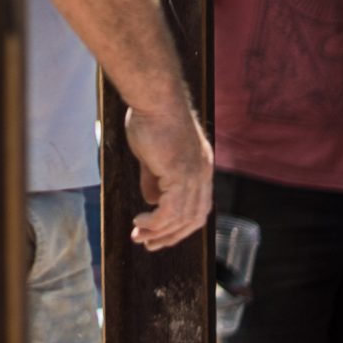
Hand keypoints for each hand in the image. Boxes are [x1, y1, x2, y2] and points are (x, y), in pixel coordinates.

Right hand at [123, 102, 212, 250]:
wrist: (156, 99)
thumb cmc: (151, 119)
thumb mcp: (152, 154)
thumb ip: (154, 178)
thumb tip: (152, 201)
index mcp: (200, 169)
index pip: (198, 207)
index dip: (180, 225)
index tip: (159, 234)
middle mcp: (202, 175)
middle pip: (194, 218)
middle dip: (171, 236)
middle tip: (148, 244)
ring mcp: (194, 175)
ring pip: (181, 218)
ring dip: (159, 232)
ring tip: (139, 236)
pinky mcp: (180, 174)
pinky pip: (170, 210)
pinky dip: (156, 222)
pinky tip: (141, 222)